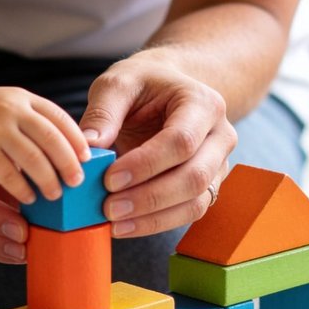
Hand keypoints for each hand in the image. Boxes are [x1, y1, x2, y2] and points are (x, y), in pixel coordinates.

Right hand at [0, 87, 89, 206]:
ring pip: (34, 159)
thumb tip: (66, 151)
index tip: (87, 159)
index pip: (58, 117)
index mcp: (21, 98)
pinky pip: (9, 174)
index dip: (75, 139)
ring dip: (48, 180)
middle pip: (52, 138)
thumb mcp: (5, 109)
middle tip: (77, 182)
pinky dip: (22, 189)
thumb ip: (29, 122)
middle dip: (68, 163)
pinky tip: (29, 199)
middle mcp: (10, 108)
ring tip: (56, 195)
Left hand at [79, 56, 236, 237]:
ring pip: (196, 202)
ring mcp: (218, 164)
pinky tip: (125, 226)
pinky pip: (188, 213)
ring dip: (154, 219)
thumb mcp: (119, 83)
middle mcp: (220, 136)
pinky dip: (156, 224)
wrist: (167, 90)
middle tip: (109, 208)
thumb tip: (89, 149)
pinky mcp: (207, 186)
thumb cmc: (143, 85)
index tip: (109, 179)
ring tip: (114, 223)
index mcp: (203, 103)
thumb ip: (103, 112)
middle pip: (194, 177)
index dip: (146, 164)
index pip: (181, 141)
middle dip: (149, 198)